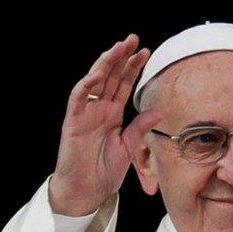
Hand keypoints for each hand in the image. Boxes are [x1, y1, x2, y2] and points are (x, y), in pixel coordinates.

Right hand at [50, 33, 163, 215]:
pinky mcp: (73, 122)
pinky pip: (78, 98)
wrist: (87, 191)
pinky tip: (98, 74)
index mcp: (113, 114)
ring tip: (118, 48)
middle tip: (133, 40)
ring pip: (94, 81)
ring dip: (105, 64)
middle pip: (110, 77)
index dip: (133, 67)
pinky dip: (86, 85)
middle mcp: (99, 109)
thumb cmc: (104, 172)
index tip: (146, 52)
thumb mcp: (129, 148)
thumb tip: (159, 111)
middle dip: (121, 57)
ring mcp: (85, 113)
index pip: (123, 84)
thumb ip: (140, 128)